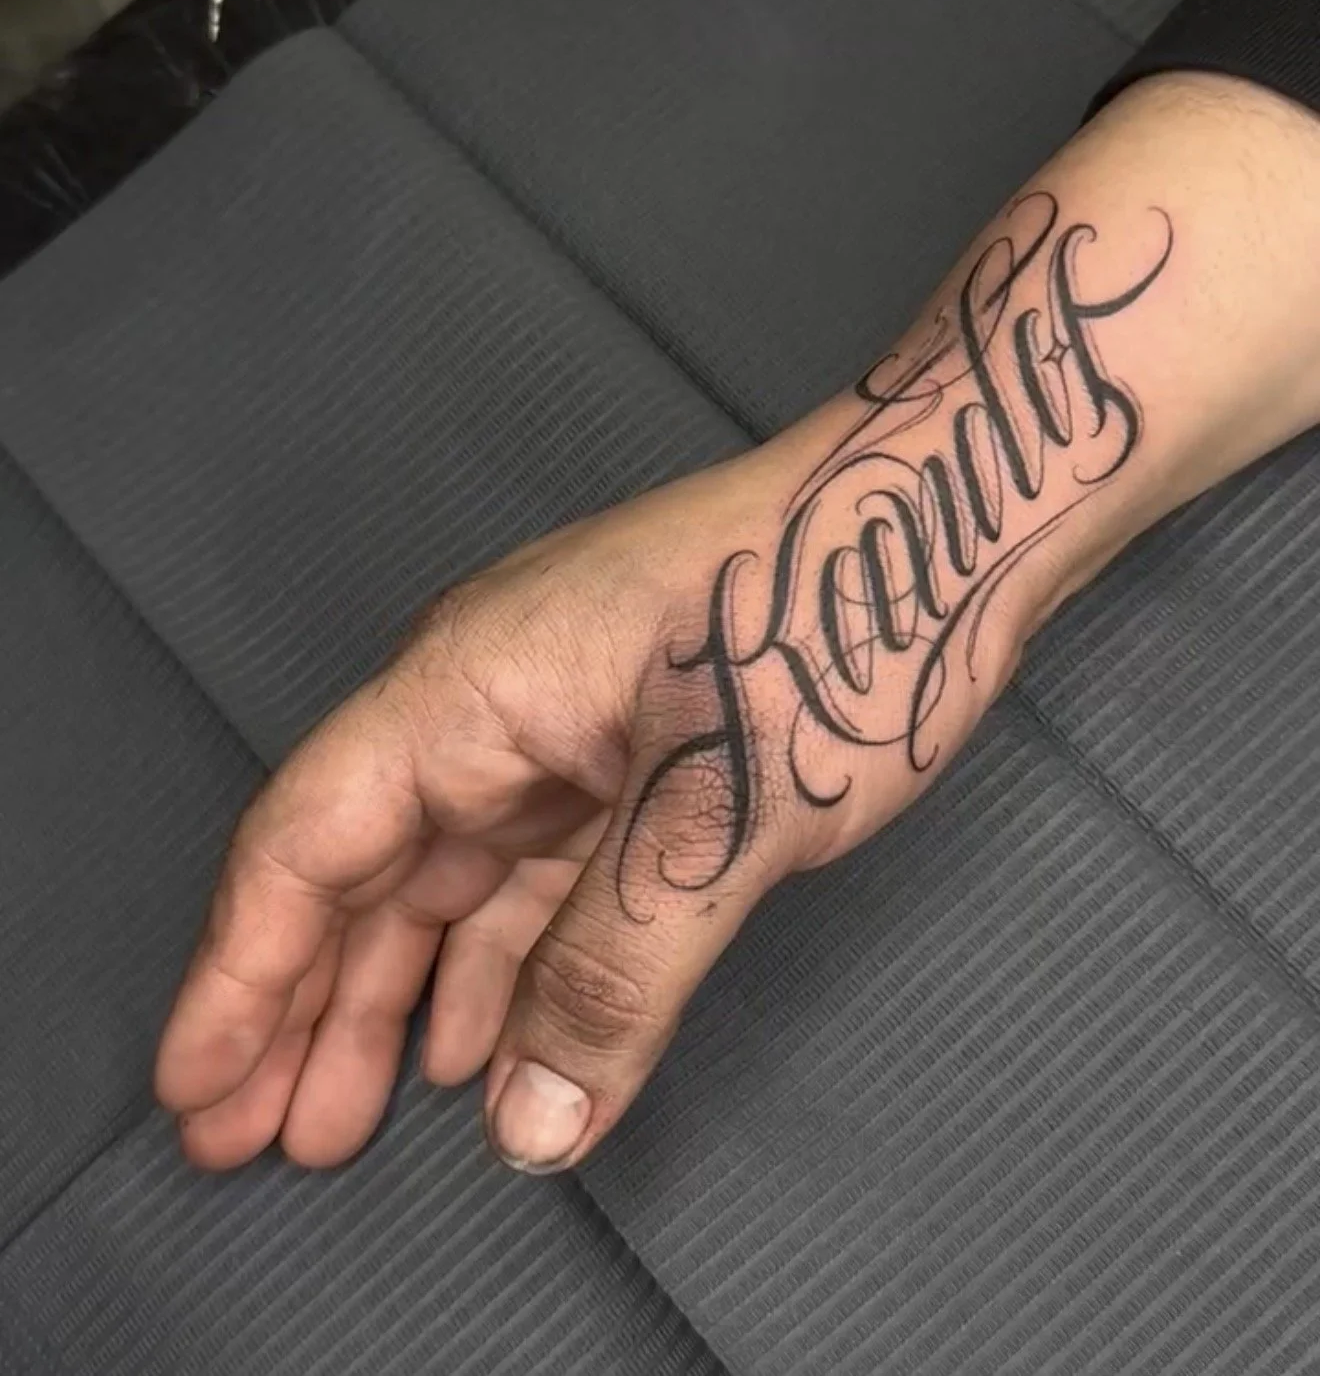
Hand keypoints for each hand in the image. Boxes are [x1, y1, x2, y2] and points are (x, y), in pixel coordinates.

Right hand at [155, 175, 1192, 1175]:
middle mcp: (492, 705)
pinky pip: (534, 880)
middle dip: (300, 1007)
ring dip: (393, 999)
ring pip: (444, 884)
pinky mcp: (631, 758)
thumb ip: (615, 970)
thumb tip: (528, 1120)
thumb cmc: (834, 608)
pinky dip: (498, 965)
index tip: (197, 1086)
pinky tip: (478, 1038)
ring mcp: (563, 730)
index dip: (241, 972)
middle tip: (249, 1136)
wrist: (952, 511)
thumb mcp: (718, 809)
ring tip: (343, 1113)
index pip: (307, 841)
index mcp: (469, 686)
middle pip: (359, 871)